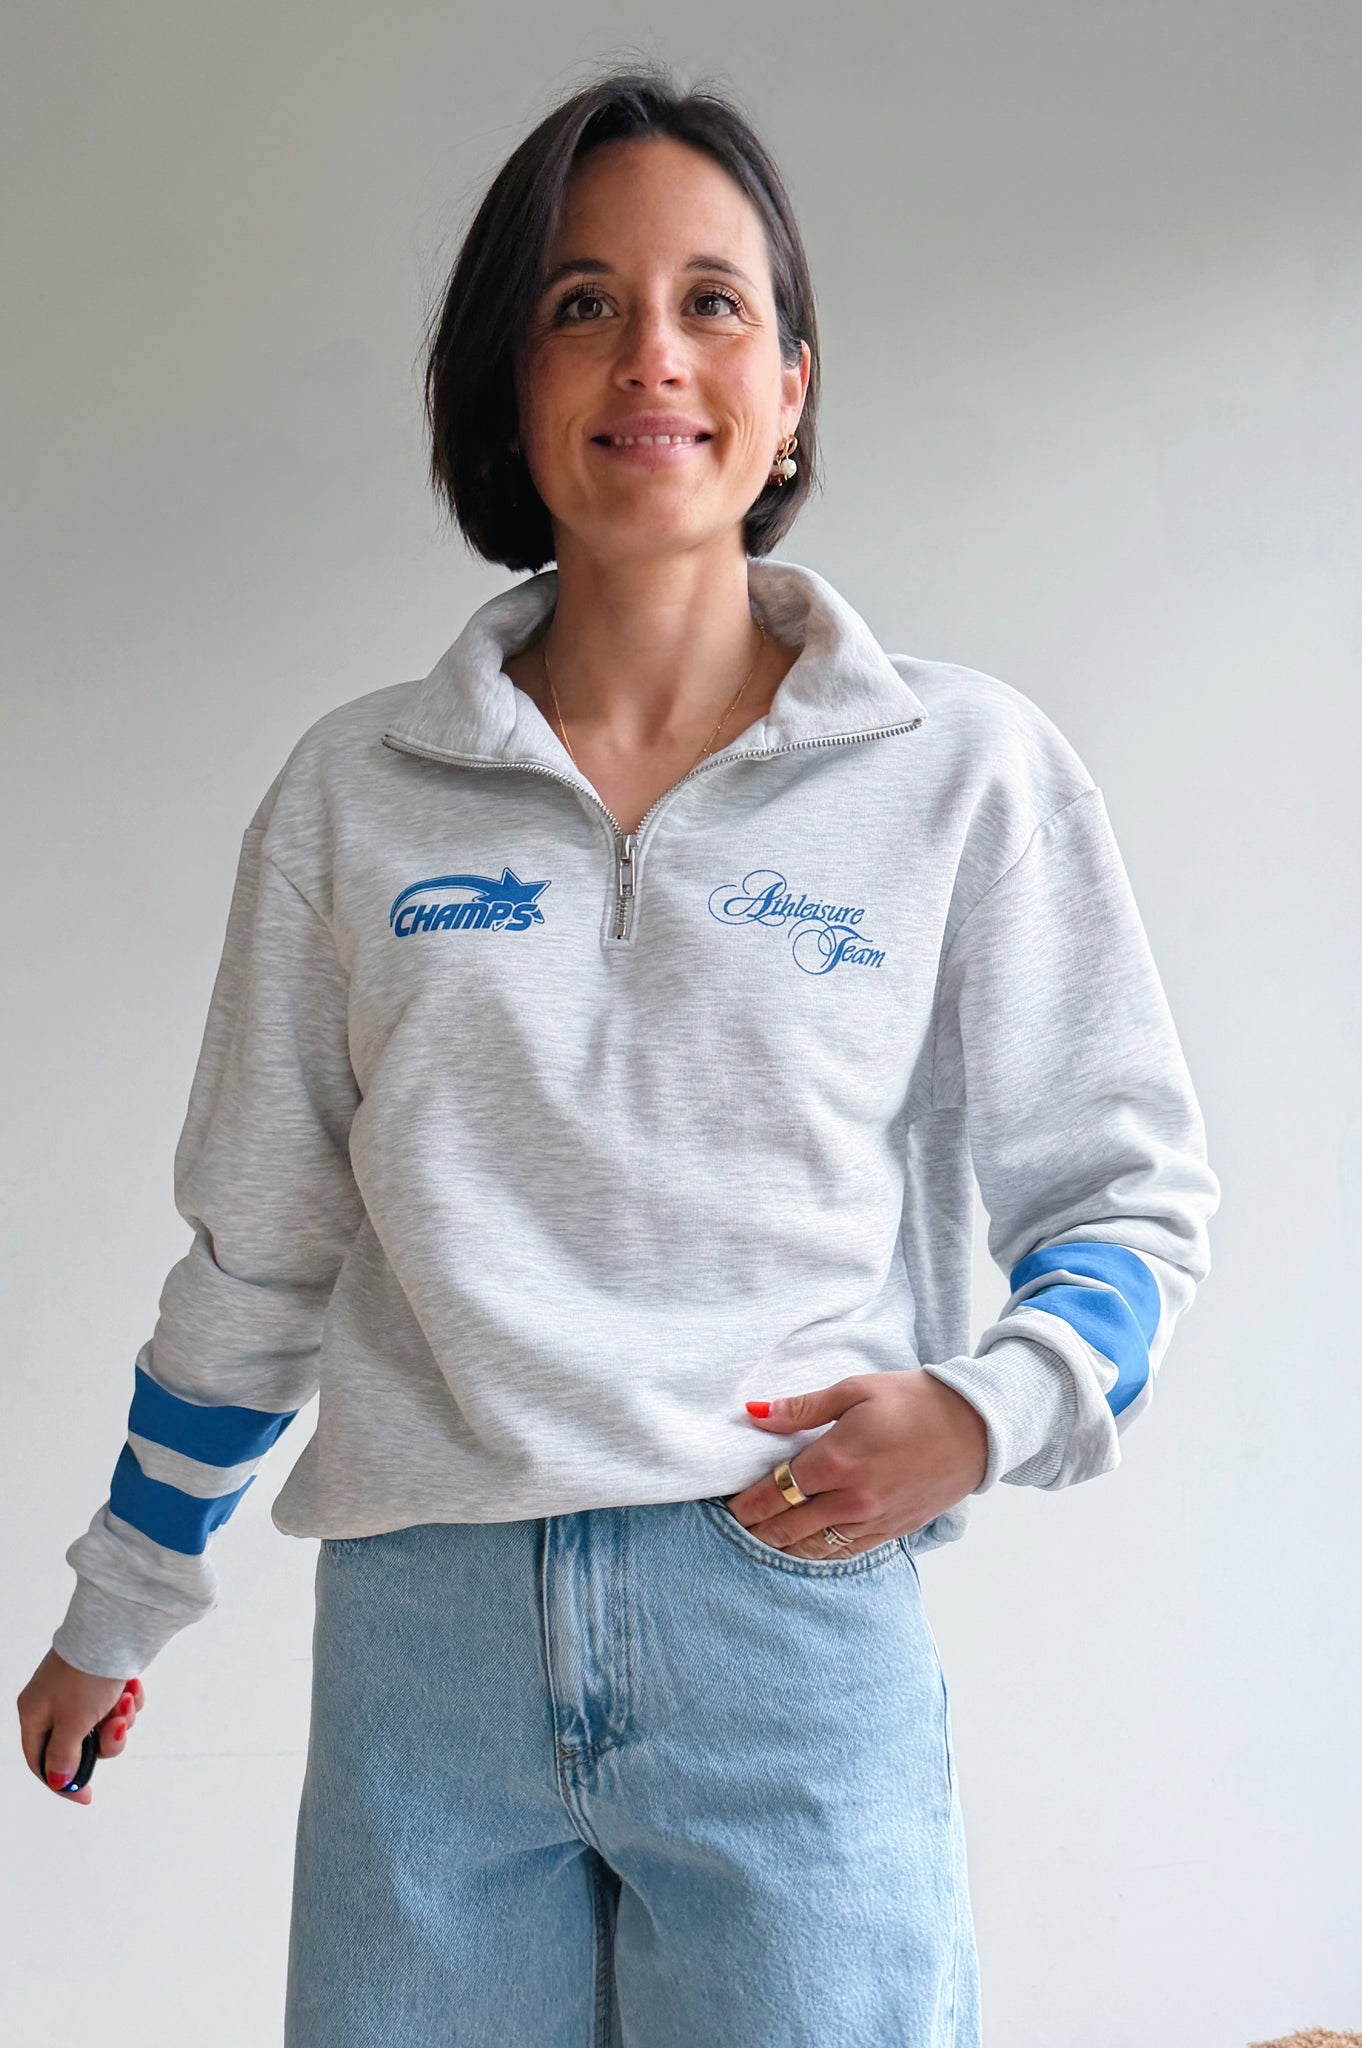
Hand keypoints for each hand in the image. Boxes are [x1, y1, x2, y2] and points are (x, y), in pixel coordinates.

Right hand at [16, 1649, 144, 1803]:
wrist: (116, 1627)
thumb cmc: (87, 1675)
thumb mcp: (73, 1723)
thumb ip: (65, 1756)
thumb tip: (60, 1781)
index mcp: (34, 1713)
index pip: (40, 1761)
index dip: (62, 1782)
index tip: (87, 1796)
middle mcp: (53, 1702)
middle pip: (78, 1745)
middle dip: (105, 1741)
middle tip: (117, 1727)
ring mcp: (78, 1690)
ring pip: (101, 1726)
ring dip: (119, 1719)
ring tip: (126, 1699)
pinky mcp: (101, 1680)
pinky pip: (115, 1704)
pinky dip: (127, 1700)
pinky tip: (132, 1686)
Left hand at [723, 1370, 989, 1559]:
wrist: (976, 1426)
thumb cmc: (914, 1400)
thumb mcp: (856, 1390)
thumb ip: (802, 1408)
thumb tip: (755, 1414)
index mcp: (837, 1459)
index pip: (775, 1491)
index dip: (746, 1504)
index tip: (728, 1506)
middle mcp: (851, 1498)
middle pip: (787, 1528)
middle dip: (756, 1531)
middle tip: (735, 1528)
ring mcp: (873, 1520)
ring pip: (814, 1548)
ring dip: (784, 1548)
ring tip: (762, 1542)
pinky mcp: (893, 1531)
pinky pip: (845, 1552)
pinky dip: (819, 1553)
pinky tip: (805, 1548)